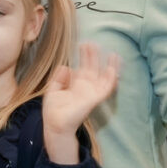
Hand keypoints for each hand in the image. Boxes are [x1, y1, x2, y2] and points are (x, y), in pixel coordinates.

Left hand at [42, 43, 119, 163]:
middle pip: (93, 68)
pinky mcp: (94, 99)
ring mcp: (91, 93)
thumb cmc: (54, 111)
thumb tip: (66, 66)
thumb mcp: (53, 90)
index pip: (83, 66)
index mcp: (76, 84)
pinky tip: (113, 69)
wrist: (54, 124)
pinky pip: (106, 88)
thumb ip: (59, 78)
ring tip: (113, 54)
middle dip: (94, 56)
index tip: (84, 43)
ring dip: (109, 66)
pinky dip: (111, 79)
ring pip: (104, 77)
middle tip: (94, 42)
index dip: (85, 55)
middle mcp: (86, 87)